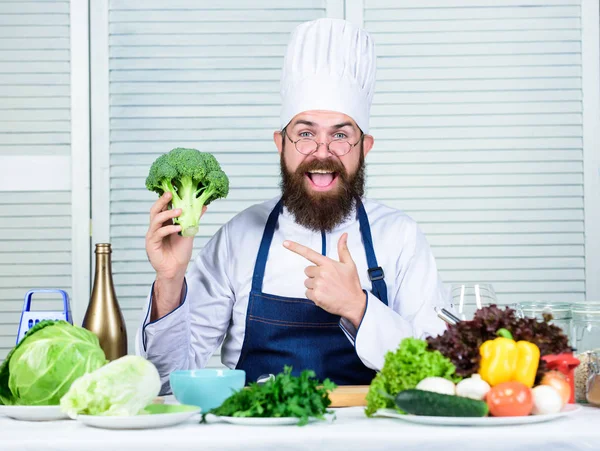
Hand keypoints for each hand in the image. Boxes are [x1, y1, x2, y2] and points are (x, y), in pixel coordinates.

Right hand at [145, 192, 205, 319]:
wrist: (176, 269)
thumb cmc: (180, 252)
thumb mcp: (189, 233)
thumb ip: (193, 220)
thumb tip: (203, 206)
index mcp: (164, 224)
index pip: (163, 208)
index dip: (166, 199)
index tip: (174, 189)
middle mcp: (156, 228)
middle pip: (155, 210)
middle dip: (162, 201)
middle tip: (170, 193)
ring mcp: (152, 235)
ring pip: (155, 220)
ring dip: (167, 214)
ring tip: (179, 210)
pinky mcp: (151, 244)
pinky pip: (158, 233)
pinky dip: (168, 229)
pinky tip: (178, 228)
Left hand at [283, 233, 366, 327]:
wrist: (355, 304)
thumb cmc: (351, 284)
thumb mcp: (350, 264)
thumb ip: (343, 249)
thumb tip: (344, 235)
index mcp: (328, 263)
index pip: (309, 253)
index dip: (295, 247)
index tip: (285, 243)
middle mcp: (321, 273)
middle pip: (307, 271)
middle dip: (314, 275)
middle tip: (328, 281)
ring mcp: (318, 285)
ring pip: (307, 283)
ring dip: (314, 286)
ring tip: (327, 289)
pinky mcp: (316, 296)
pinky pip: (307, 293)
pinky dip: (314, 295)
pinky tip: (325, 296)